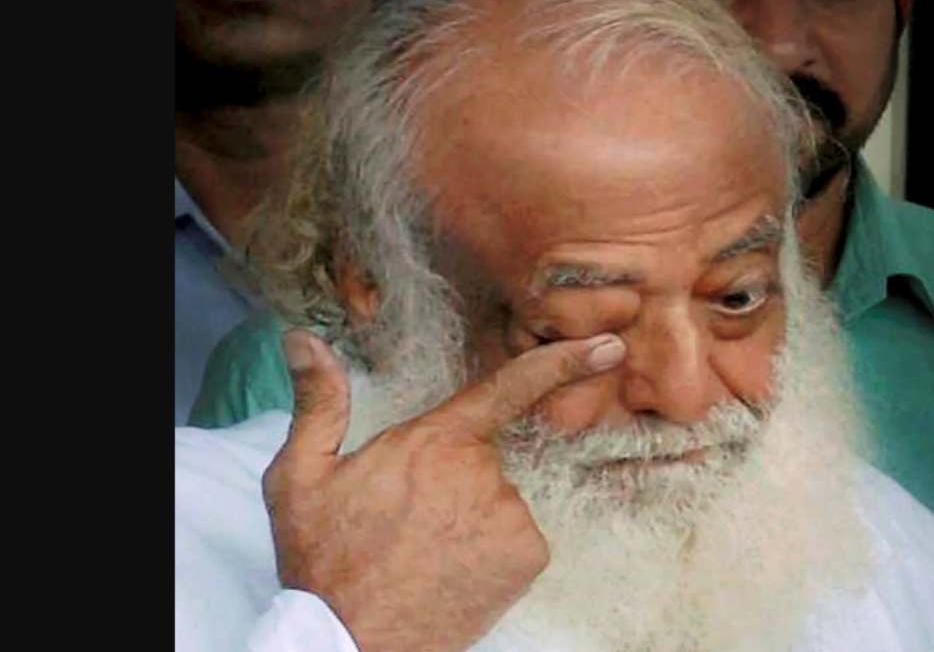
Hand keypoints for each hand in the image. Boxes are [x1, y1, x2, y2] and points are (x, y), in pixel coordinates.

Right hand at [262, 328, 625, 651]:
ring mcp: (509, 516)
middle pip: (483, 459)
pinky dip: (491, 550)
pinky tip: (453, 569)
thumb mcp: (299, 478)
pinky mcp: (526, 556)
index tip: (609, 346)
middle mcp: (482, 473)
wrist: (349, 644)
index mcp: (433, 441)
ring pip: (499, 500)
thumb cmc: (323, 562)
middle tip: (406, 521)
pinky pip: (516, 536)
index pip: (507, 387)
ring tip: (424, 552)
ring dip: (469, 518)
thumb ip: (318, 402)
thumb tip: (303, 338)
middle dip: (452, 481)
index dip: (562, 361)